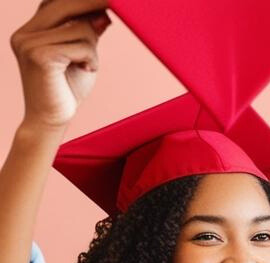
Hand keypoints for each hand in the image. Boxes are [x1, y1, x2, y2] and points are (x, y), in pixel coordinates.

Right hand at [11, 0, 110, 130]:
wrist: (51, 120)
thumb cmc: (67, 88)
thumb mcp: (80, 54)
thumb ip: (86, 32)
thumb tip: (103, 11)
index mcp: (31, 29)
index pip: (56, 2)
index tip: (110, 0)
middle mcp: (24, 33)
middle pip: (65, 4)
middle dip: (95, 4)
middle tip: (121, 3)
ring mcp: (28, 43)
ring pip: (80, 27)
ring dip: (92, 47)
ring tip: (86, 64)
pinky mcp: (39, 56)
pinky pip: (82, 46)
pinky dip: (91, 58)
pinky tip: (86, 69)